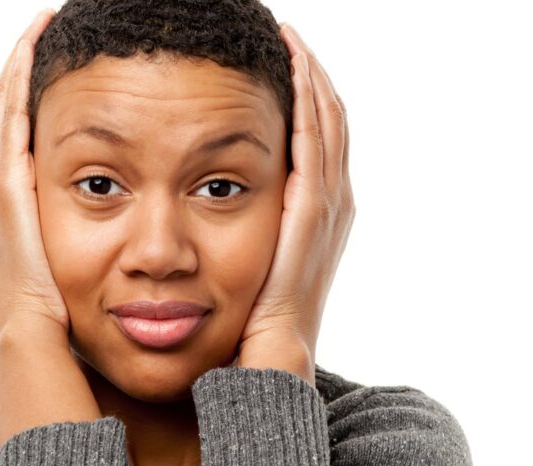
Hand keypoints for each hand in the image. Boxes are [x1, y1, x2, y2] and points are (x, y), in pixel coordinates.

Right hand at [0, 8, 66, 341]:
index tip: (53, 57)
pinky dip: (18, 77)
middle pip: (2, 106)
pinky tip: (35, 44)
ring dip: (19, 61)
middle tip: (45, 26)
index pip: (14, 127)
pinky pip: (10, 115)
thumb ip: (80, 228)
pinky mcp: (4, 185)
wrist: (32, 336)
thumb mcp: (66, 258)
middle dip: (21, 65)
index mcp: (7, 197)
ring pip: (2, 102)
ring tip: (41, 24)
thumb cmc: (55, 307)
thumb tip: (121, 212)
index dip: (26, 89)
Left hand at [236, 24, 355, 385]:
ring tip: (291, 40)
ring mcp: (326, 206)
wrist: (266, 358)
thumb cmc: (249, 322)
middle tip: (288, 39)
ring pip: (328, 123)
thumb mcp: (247, 265)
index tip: (281, 64)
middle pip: (329, 122)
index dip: (304, 100)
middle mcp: (329, 203)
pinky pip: (315, 142)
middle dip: (310, 79)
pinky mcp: (312, 212)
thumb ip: (239, 230)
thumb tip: (202, 207)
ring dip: (311, 78)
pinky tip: (294, 65)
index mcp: (314, 214)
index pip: (316, 141)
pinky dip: (308, 101)